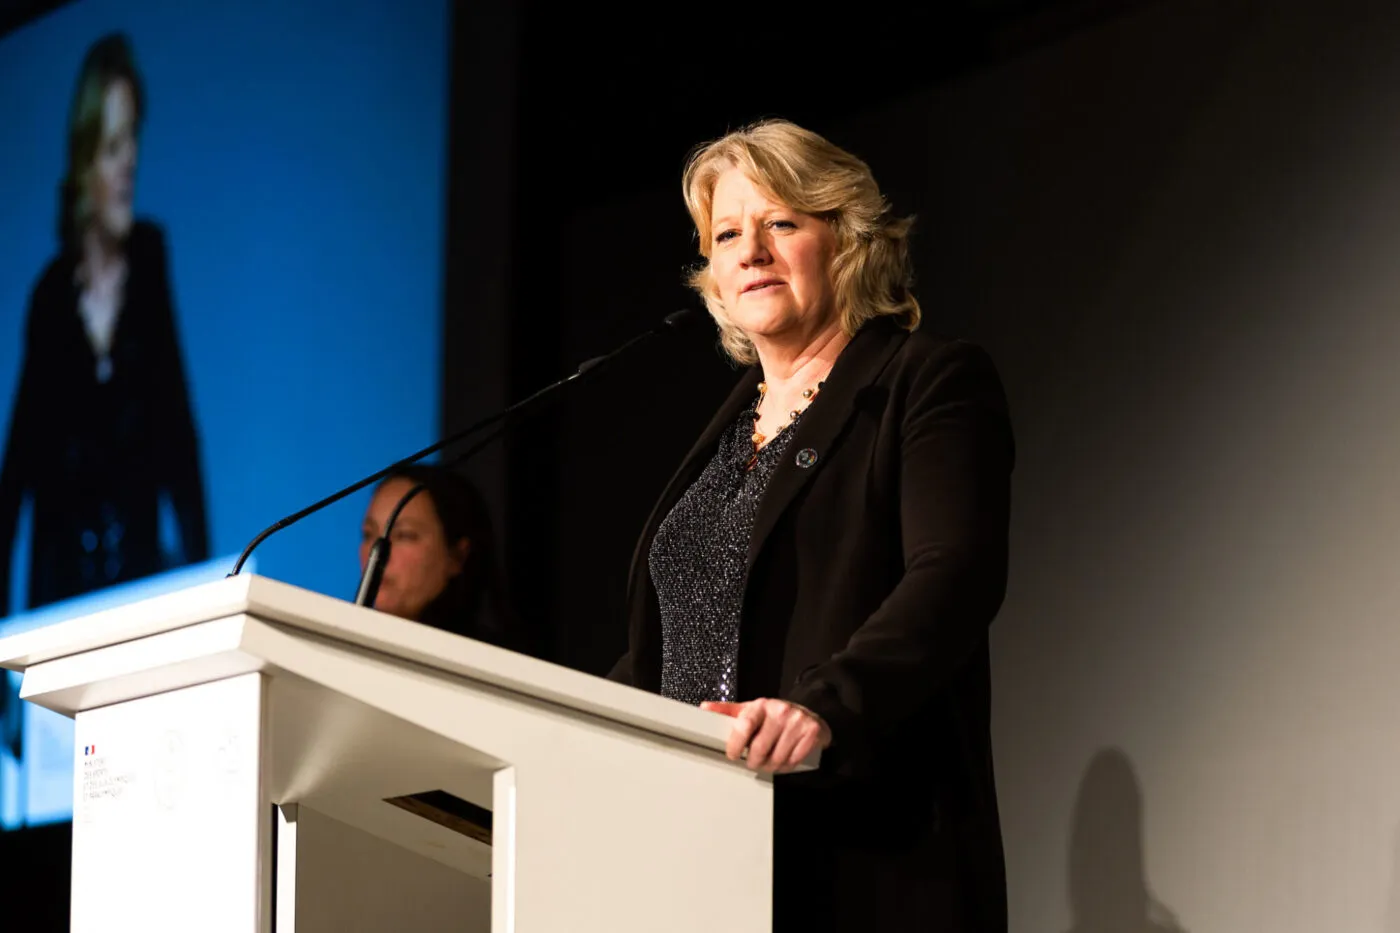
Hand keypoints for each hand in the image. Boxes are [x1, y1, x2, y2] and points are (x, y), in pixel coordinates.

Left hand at [700, 698, 831, 773]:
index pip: (745, 725)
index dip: (736, 744)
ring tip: (768, 761)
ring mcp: (797, 721)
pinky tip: (783, 760)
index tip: (733, 754)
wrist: (809, 712)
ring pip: (777, 758)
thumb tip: (705, 707)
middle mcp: (780, 711)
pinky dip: (786, 766)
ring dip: (770, 766)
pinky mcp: (811, 732)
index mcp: (761, 705)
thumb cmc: (774, 714)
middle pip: (760, 748)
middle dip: (753, 761)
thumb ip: (728, 711)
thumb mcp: (751, 710)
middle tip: (753, 762)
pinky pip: (794, 760)